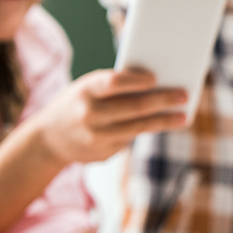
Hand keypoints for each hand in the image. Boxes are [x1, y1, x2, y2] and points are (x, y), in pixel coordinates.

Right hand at [33, 69, 186, 164]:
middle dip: (163, 101)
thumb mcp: (86, 89)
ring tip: (184, 117)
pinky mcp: (103, 154)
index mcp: (84, 91)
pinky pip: (130, 139)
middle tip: (184, 96)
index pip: (114, 83)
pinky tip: (160, 124)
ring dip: (165, 121)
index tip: (156, 78)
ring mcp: (96, 138)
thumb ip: (114, 86)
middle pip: (134, 107)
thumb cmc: (77, 104)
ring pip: (138, 128)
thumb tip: (156, 84)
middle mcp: (89, 115)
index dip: (136, 80)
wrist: (48, 140)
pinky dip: (144, 130)